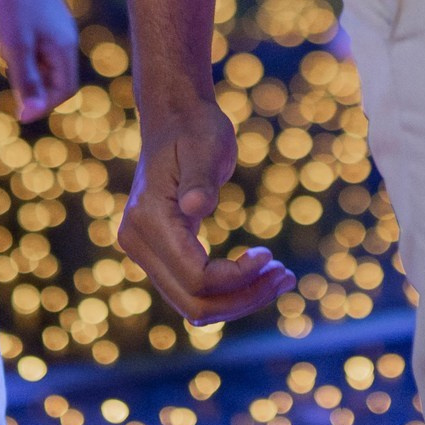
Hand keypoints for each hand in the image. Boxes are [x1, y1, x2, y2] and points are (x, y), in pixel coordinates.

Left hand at [0, 0, 80, 120]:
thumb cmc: (13, 1)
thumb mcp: (15, 46)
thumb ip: (26, 81)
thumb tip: (33, 114)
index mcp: (65, 47)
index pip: (65, 90)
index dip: (44, 105)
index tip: (18, 111)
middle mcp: (66, 38)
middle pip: (55, 78)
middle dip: (33, 84)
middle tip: (7, 73)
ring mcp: (56, 26)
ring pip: (43, 61)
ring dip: (25, 66)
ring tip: (4, 48)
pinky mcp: (43, 16)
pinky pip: (36, 45)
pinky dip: (22, 50)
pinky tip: (4, 34)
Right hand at [120, 96, 291, 326]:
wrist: (175, 118)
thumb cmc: (194, 128)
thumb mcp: (204, 145)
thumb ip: (199, 178)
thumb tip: (196, 207)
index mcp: (147, 220)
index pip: (196, 277)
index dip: (237, 278)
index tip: (270, 256)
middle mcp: (138, 243)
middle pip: (194, 304)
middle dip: (243, 299)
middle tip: (286, 277)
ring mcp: (145, 252)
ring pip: (194, 306)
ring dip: (240, 300)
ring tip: (282, 279)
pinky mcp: (160, 253)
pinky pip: (194, 291)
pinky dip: (229, 291)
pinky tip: (261, 275)